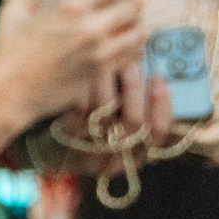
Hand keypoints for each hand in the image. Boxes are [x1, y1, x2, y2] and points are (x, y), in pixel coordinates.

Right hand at [0, 0, 150, 123]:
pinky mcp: (101, 73)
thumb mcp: (11, 12)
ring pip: (140, 31)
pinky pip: (133, 54)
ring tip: (130, 18)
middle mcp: (93, 29)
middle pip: (136, 4)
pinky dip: (133, 45)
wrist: (9, 94)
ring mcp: (101, 53)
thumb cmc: (8, 54)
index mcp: (72, 7)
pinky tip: (124, 41)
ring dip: (138, 21)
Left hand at [58, 70, 176, 160]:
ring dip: (107, 83)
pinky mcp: (69, 137)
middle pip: (134, 122)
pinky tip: (86, 72)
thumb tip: (142, 64)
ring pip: (105, 113)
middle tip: (130, 64)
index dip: (162, 103)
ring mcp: (93, 149)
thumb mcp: (122, 128)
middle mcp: (118, 156)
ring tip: (106, 62)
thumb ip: (135, 105)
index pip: (159, 130)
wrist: (56, 154)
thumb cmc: (98, 133)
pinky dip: (86, 88)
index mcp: (137, 153)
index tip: (158, 77)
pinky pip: (80, 108)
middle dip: (134, 89)